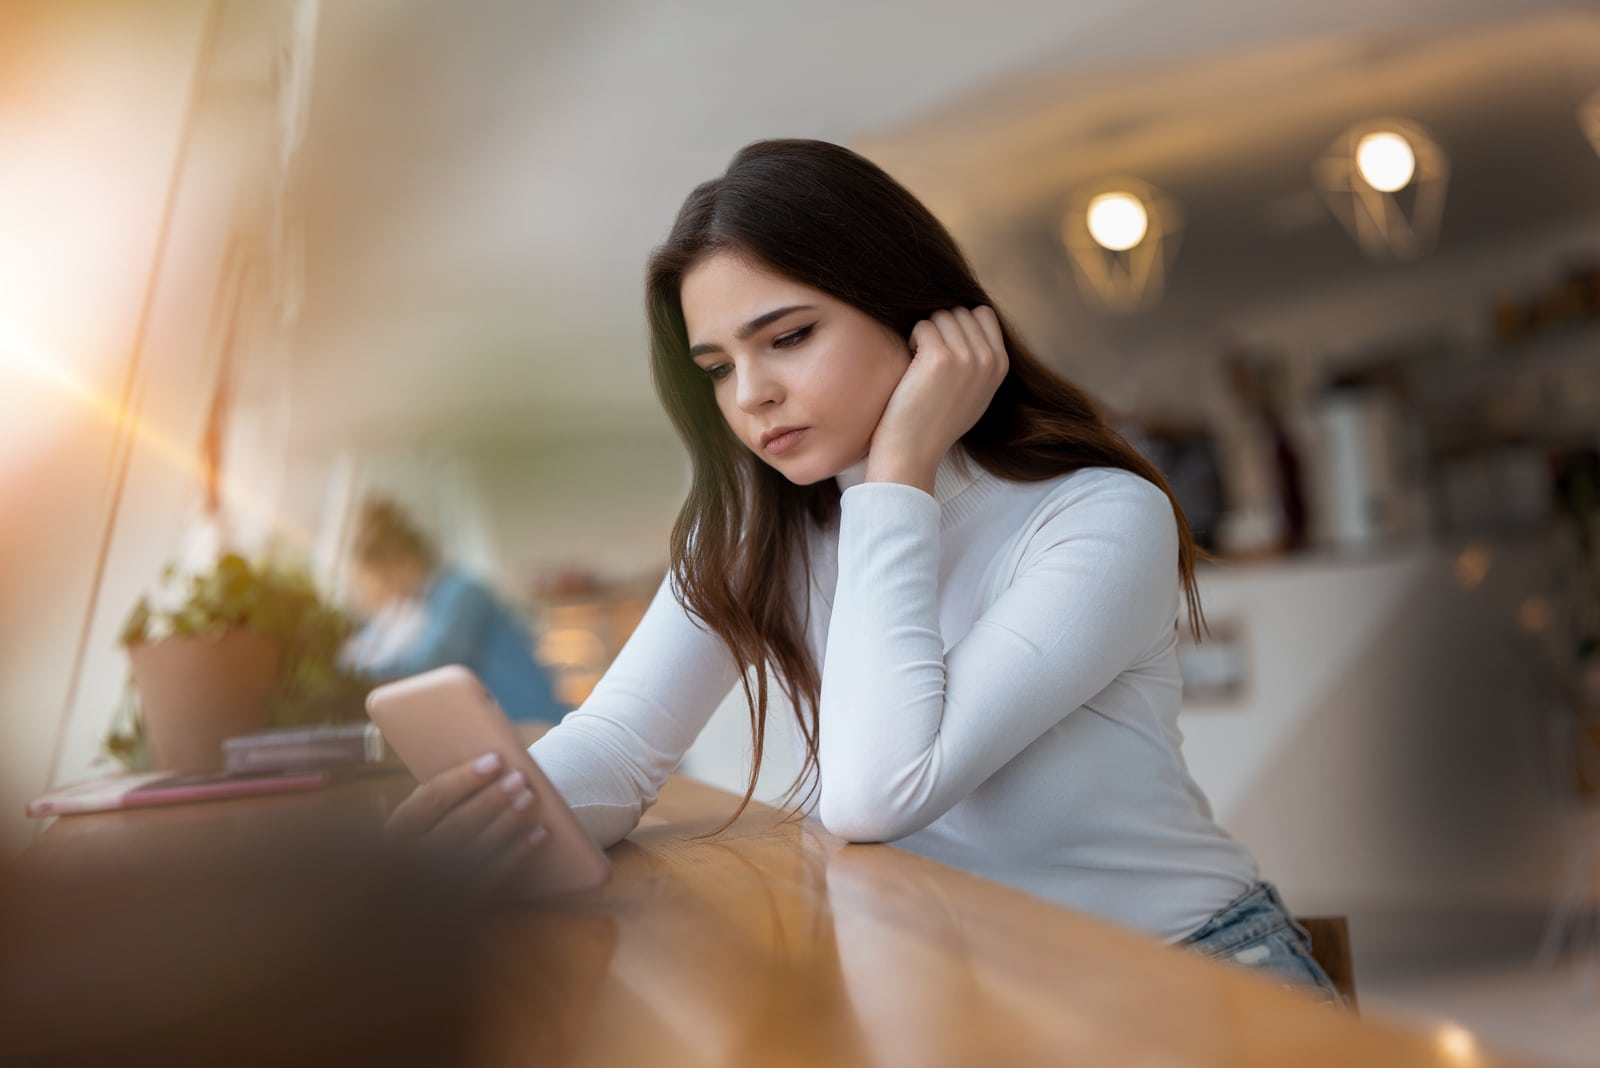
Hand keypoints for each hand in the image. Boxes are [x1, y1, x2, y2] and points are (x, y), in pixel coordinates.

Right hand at [384, 751, 549, 895]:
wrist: (413, 911)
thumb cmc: (424, 843)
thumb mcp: (415, 823)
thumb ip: (437, 800)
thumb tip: (486, 766)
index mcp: (395, 833)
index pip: (429, 800)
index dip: (463, 778)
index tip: (496, 759)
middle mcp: (411, 863)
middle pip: (456, 825)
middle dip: (491, 799)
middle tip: (519, 777)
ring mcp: (435, 889)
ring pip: (477, 851)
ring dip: (507, 822)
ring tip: (529, 797)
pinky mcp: (462, 907)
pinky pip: (495, 878)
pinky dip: (519, 853)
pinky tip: (539, 833)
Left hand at [865, 306, 1007, 492]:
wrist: (914, 452)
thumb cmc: (936, 422)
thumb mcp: (975, 391)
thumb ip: (981, 359)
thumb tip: (972, 318)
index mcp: (1001, 365)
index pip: (983, 313)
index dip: (958, 324)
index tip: (945, 348)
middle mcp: (988, 359)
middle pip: (959, 311)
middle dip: (940, 328)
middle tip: (928, 359)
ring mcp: (966, 357)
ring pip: (940, 315)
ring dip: (925, 333)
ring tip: (920, 365)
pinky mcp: (940, 357)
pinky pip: (923, 326)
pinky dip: (911, 340)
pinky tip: (911, 366)